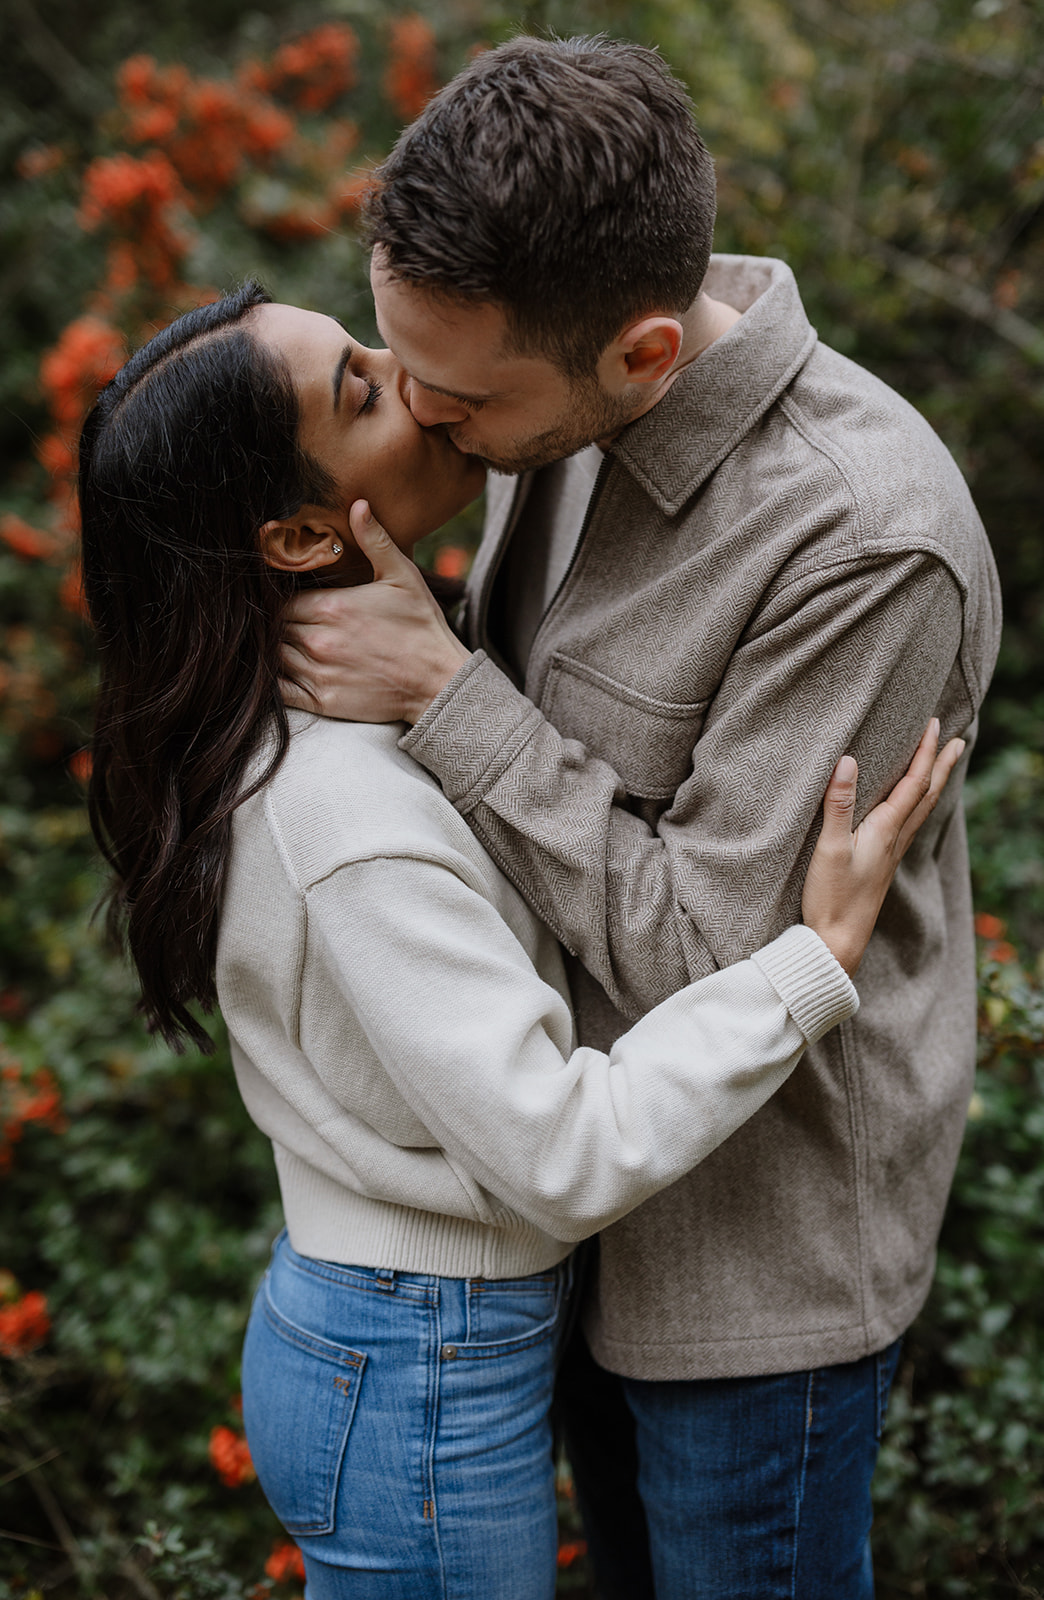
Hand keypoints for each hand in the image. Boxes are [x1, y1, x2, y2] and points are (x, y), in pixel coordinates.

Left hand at [281, 501, 472, 724]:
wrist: (439, 681)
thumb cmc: (422, 627)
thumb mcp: (403, 576)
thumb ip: (374, 540)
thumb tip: (358, 504)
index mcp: (331, 607)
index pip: (284, 601)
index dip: (285, 601)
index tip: (296, 604)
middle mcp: (319, 640)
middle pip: (275, 628)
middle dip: (279, 625)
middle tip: (291, 625)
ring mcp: (319, 673)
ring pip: (274, 657)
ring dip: (278, 651)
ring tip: (291, 647)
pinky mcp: (322, 701)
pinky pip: (281, 692)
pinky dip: (276, 682)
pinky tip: (285, 674)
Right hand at [802, 720, 965, 975]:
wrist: (837, 941)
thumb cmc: (832, 897)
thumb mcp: (830, 847)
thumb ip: (838, 805)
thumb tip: (847, 760)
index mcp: (885, 830)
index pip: (913, 783)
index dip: (924, 753)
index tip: (934, 725)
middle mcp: (894, 840)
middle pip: (927, 795)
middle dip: (941, 765)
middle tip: (956, 740)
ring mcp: (890, 855)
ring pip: (921, 811)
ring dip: (934, 784)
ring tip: (942, 767)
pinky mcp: (882, 866)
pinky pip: (908, 825)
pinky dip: (917, 806)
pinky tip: (910, 810)